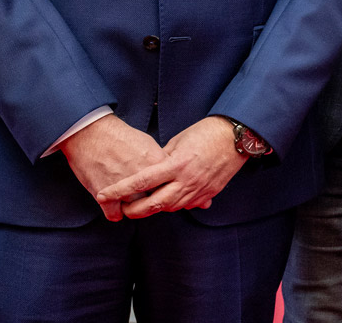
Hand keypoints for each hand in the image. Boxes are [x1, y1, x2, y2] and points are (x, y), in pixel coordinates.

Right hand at [60, 114, 165, 221]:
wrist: (90, 134)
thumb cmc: (118, 136)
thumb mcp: (147, 143)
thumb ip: (158, 160)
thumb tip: (167, 171)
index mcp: (156, 163)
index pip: (169, 183)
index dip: (164, 185)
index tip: (160, 187)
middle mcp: (143, 178)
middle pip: (154, 197)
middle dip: (151, 198)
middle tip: (145, 197)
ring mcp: (124, 189)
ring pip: (136, 208)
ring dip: (132, 207)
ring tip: (129, 203)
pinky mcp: (105, 197)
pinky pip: (115, 215)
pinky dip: (114, 213)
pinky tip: (115, 208)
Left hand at [96, 116, 247, 217]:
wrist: (237, 136)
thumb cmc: (206, 132)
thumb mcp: (178, 141)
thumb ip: (162, 158)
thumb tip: (150, 170)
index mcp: (176, 164)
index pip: (141, 181)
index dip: (120, 190)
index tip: (104, 195)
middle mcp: (186, 180)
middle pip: (153, 204)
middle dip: (134, 210)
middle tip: (123, 210)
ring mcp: (199, 189)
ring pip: (170, 208)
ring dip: (154, 209)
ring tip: (143, 206)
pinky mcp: (209, 192)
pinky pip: (188, 205)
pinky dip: (176, 205)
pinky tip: (169, 201)